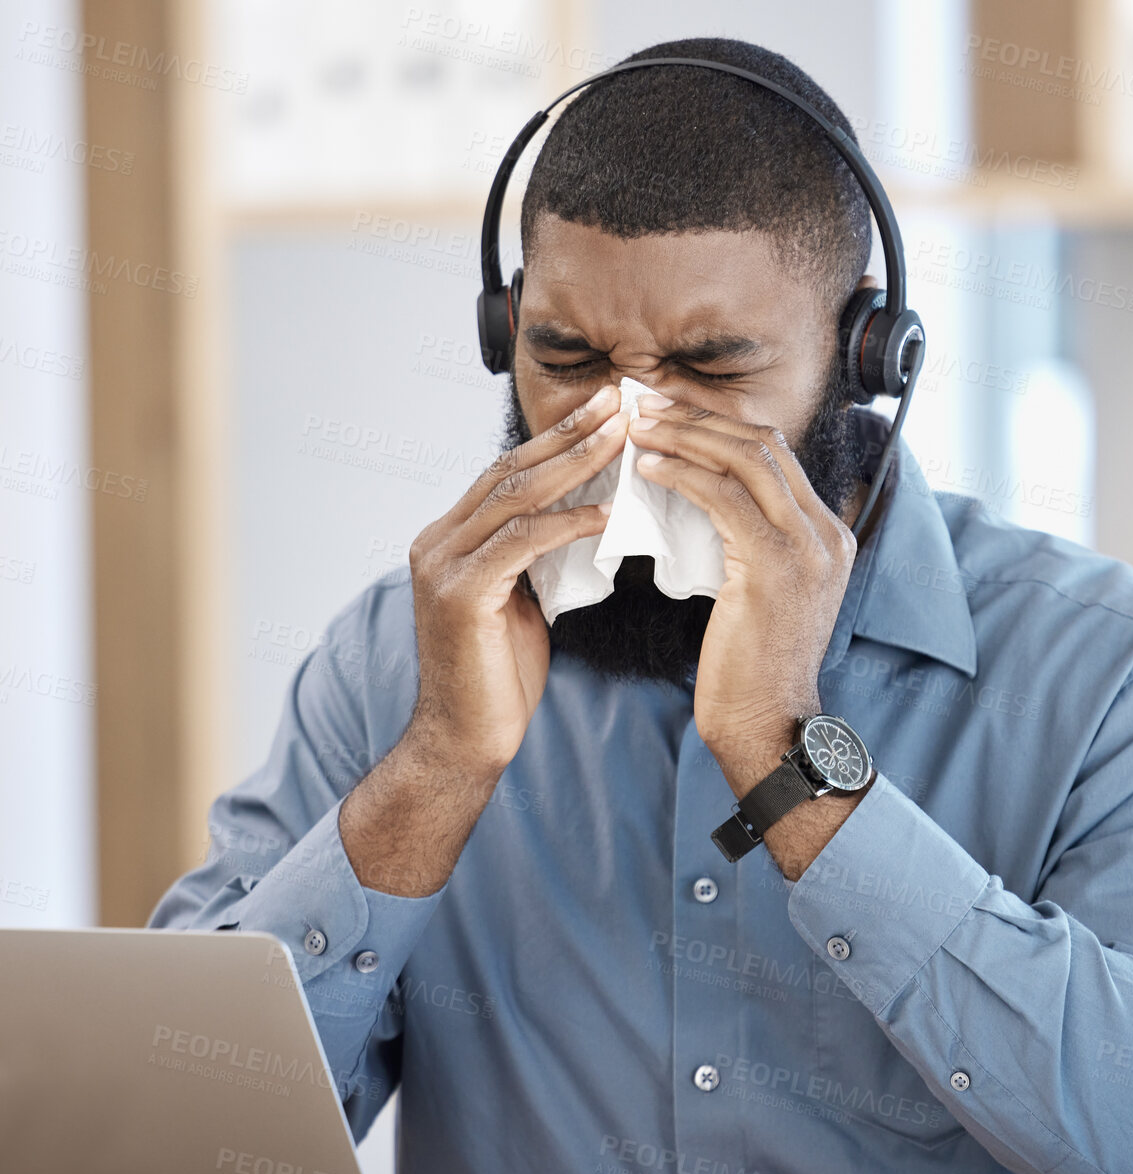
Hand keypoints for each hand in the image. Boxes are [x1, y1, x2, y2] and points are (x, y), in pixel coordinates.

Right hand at [404, 383, 626, 781]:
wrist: (463, 741)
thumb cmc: (498, 678)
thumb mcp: (520, 602)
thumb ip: (536, 558)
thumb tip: (584, 519)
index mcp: (449, 539)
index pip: (509, 474)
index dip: (558, 439)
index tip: (606, 412)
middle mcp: (437, 541)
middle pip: (512, 470)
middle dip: (570, 433)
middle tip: (620, 400)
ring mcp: (442, 565)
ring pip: (516, 496)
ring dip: (575, 463)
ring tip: (623, 437)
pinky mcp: (460, 594)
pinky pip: (522, 542)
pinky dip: (567, 523)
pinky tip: (608, 511)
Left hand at [628, 395, 856, 767]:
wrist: (766, 724)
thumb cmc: (749, 669)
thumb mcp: (759, 592)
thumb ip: (747, 542)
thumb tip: (698, 497)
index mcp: (828, 535)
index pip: (775, 455)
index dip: (718, 426)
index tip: (670, 416)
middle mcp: (828, 533)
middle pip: (764, 443)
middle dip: (700, 418)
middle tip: (646, 407)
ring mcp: (808, 546)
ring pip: (745, 458)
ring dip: (686, 436)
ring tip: (639, 428)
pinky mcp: (775, 565)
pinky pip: (722, 496)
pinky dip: (680, 474)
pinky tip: (646, 468)